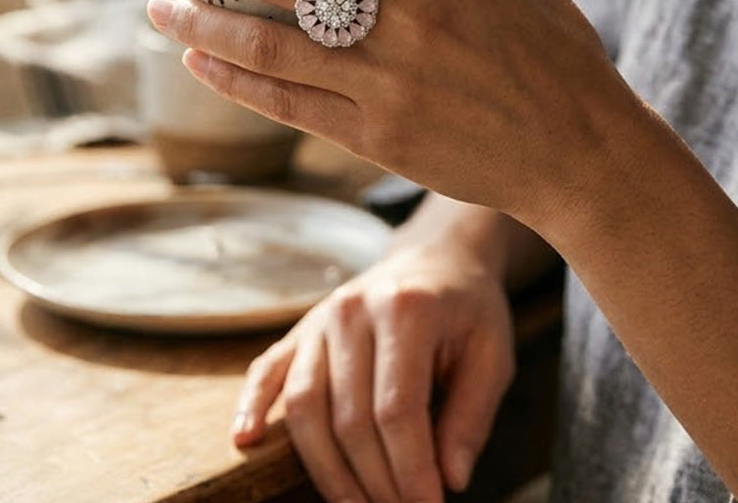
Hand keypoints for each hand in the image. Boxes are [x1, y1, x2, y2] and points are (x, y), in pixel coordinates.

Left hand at [139, 0, 634, 229]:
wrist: (579, 154)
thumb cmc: (552, 48)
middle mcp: (408, 19)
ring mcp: (387, 84)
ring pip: (268, 45)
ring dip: (201, 19)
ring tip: (158, 2)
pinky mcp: (376, 137)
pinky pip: (287, 104)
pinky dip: (235, 81)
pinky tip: (198, 59)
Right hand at [232, 236, 514, 502]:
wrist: (434, 258)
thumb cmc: (467, 309)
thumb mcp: (492, 354)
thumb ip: (473, 415)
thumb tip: (448, 478)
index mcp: (406, 310)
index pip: (397, 409)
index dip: (411, 470)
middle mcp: (353, 310)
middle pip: (349, 417)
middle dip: (375, 482)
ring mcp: (320, 318)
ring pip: (306, 407)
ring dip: (328, 471)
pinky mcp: (300, 329)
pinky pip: (267, 370)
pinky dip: (252, 407)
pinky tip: (245, 441)